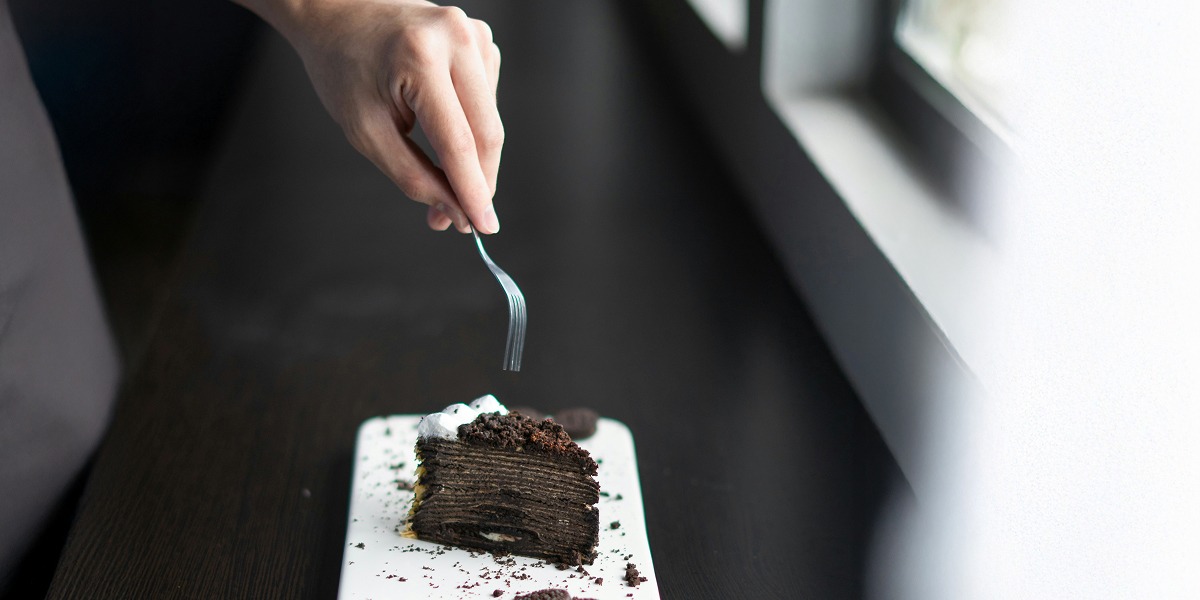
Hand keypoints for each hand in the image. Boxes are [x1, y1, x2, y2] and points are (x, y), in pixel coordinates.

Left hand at [239, 0, 502, 232]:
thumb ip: (412, 175)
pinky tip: (442, 125)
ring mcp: (474, 35)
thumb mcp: (365, 131)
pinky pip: (487, 102)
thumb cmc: (344, 66)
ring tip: (438, 174)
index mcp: (420, 57)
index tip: (483, 226)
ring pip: (491, 121)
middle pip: (486, 132)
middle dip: (477, 182)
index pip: (458, 140)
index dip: (473, 190)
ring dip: (472, 159)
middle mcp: (456, 39)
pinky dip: (471, 128)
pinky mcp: (481, 39)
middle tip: (460, 218)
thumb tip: (454, 209)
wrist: (338, 12)